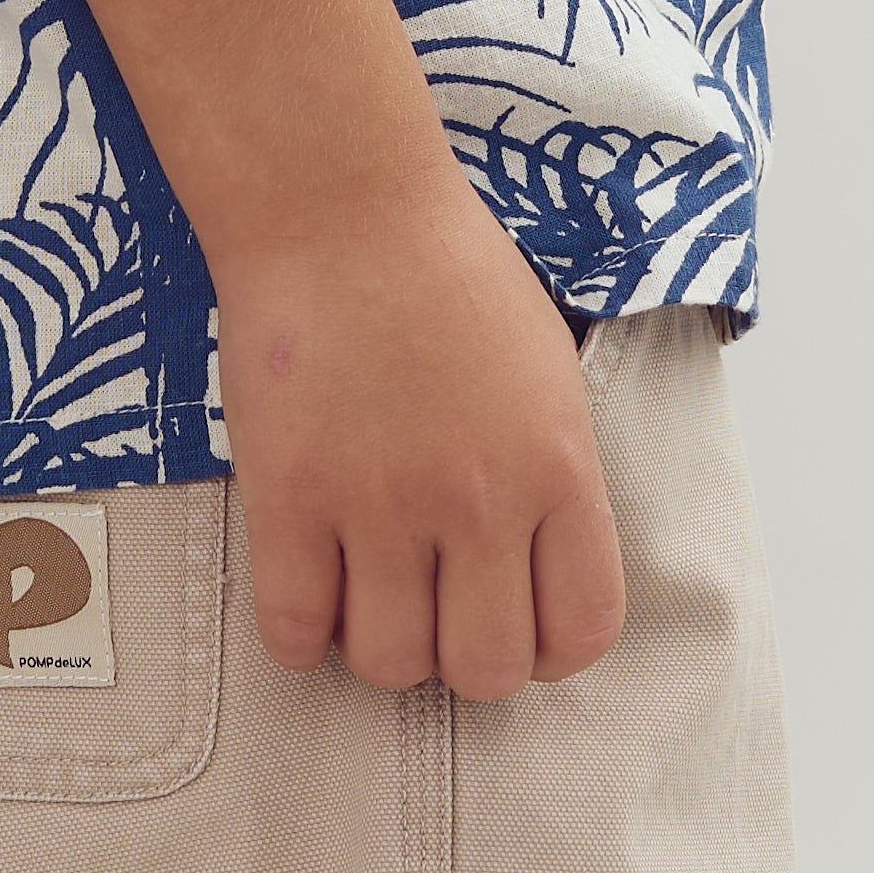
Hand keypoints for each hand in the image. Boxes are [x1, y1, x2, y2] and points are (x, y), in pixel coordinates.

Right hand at [211, 172, 625, 700]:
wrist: (339, 204)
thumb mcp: (547, 369)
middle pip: (487, 669)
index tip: (514, 622)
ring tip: (365, 590)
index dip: (548, 650)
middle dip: (460, 658)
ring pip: (390, 665)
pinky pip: (295, 631)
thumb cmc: (445, 271)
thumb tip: (539, 568)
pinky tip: (307, 585)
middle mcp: (479, 500)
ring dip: (378, 644)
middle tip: (432, 609)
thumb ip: (552, 475)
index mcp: (557, 466)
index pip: (584, 628)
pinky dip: (302, 632)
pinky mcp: (290, 498)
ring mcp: (380, 503)